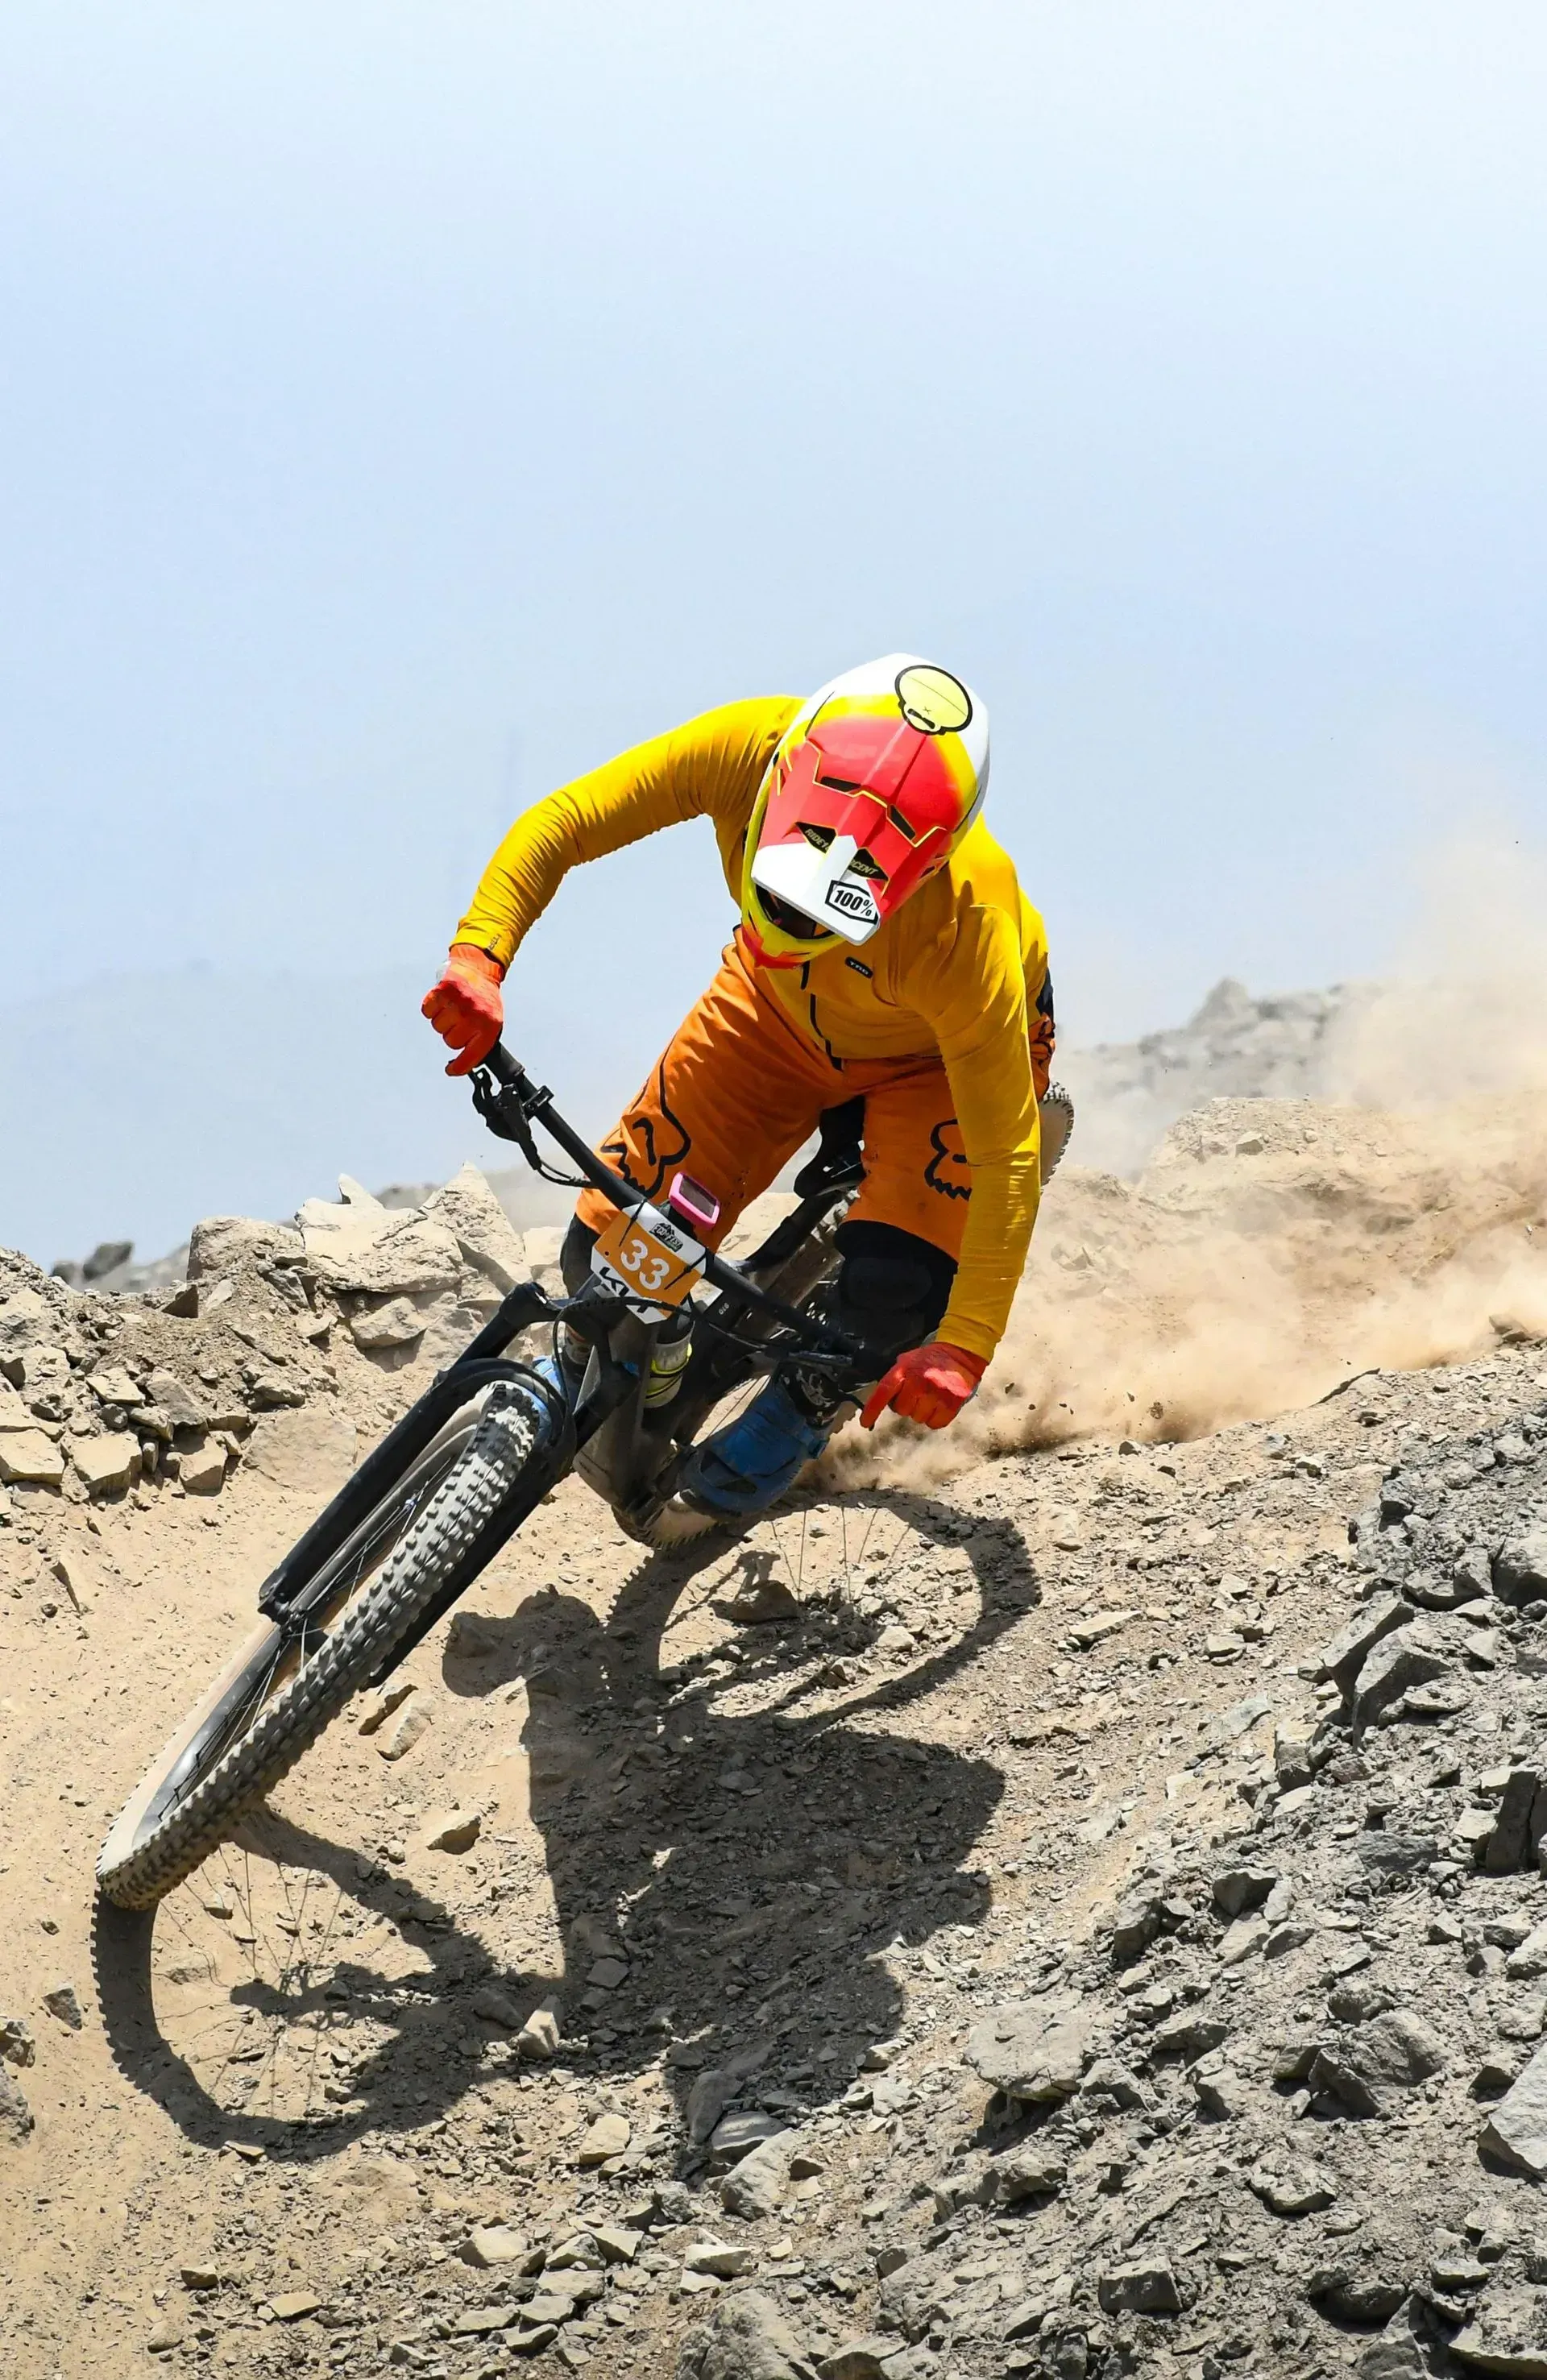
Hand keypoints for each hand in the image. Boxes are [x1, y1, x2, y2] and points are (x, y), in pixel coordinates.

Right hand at [421, 944, 504, 1076]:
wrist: (479, 968)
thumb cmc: (485, 998)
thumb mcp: (493, 1020)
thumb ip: (481, 1041)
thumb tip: (464, 1063)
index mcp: (489, 1025)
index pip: (472, 1055)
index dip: (460, 1067)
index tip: (451, 1070)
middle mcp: (473, 1015)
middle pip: (451, 1042)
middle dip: (453, 1034)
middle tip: (460, 1020)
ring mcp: (457, 1003)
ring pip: (438, 1027)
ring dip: (443, 1021)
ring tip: (454, 1008)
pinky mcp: (442, 991)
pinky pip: (428, 1011)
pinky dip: (432, 1008)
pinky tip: (443, 1002)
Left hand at [860, 1341, 986, 1430]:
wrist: (961, 1353)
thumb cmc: (931, 1359)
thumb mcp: (908, 1360)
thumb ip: (896, 1377)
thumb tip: (883, 1399)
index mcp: (905, 1370)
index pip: (884, 1391)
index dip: (872, 1409)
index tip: (865, 1422)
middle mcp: (919, 1382)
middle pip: (901, 1410)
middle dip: (907, 1405)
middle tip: (918, 1393)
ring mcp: (936, 1393)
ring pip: (918, 1418)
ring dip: (922, 1412)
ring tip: (931, 1397)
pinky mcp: (952, 1403)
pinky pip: (935, 1423)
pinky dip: (935, 1419)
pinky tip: (939, 1406)